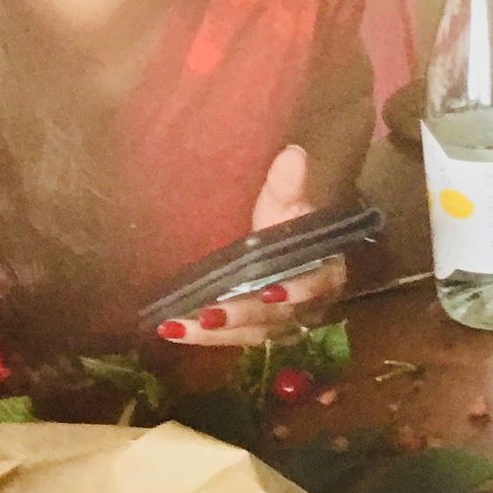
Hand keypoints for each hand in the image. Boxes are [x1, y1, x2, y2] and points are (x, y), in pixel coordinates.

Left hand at [155, 145, 348, 347]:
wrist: (279, 241)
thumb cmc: (287, 219)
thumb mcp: (286, 200)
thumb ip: (289, 184)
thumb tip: (293, 154)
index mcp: (323, 269)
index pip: (318, 284)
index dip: (299, 291)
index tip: (270, 291)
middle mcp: (308, 304)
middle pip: (279, 317)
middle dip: (243, 316)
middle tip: (209, 315)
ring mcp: (281, 322)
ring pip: (253, 333)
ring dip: (215, 334)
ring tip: (176, 327)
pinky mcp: (255, 330)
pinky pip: (232, 338)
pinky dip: (201, 337)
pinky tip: (169, 329)